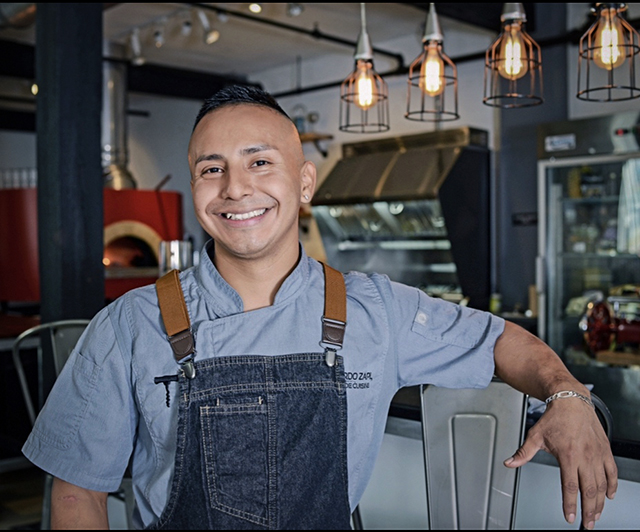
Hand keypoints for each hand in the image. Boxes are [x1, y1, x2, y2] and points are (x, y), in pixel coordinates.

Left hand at [503, 397, 617, 528]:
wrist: (571, 401)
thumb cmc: (554, 418)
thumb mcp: (535, 435)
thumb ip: (523, 453)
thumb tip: (510, 463)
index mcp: (567, 454)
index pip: (569, 486)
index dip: (570, 504)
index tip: (569, 517)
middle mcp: (584, 456)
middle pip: (589, 490)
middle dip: (588, 510)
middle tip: (587, 523)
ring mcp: (597, 453)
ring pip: (602, 484)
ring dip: (600, 502)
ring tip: (596, 514)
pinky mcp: (605, 450)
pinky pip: (612, 472)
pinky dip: (612, 485)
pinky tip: (608, 495)